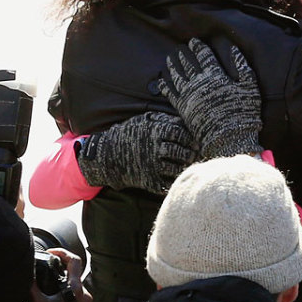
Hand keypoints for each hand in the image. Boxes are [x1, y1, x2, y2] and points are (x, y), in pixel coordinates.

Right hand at [30, 249, 91, 301]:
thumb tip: (25, 272)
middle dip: (59, 269)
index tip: (50, 253)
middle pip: (73, 273)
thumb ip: (32, 286)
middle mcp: (85, 295)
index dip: (62, 252)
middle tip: (45, 270)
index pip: (74, 260)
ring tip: (45, 288)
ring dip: (60, 284)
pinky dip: (63, 296)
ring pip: (73, 287)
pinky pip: (74, 299)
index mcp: (76, 288)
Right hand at [77, 111, 194, 192]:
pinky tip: (176, 174)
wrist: (108, 156)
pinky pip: (167, 183)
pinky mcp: (149, 181)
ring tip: (187, 163)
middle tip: (194, 153)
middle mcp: (153, 149)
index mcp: (154, 133)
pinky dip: (174, 180)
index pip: (179, 133)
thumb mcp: (143, 121)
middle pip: (180, 152)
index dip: (189, 137)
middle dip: (190, 153)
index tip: (194, 140)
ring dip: (184, 166)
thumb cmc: (129, 135)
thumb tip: (184, 119)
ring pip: (176, 168)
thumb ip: (164, 119)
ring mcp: (151, 166)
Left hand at [159, 39, 261, 158]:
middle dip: (184, 55)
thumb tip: (234, 50)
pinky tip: (162, 81)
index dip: (199, 47)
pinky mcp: (182, 108)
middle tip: (180, 49)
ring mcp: (189, 95)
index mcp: (216, 75)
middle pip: (189, 64)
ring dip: (173, 66)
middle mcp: (200, 82)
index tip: (193, 41)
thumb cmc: (242, 113)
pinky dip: (165, 86)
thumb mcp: (249, 88)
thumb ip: (243, 68)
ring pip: (177, 76)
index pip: (205, 56)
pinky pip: (170, 94)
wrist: (228, 137)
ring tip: (169, 60)